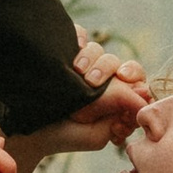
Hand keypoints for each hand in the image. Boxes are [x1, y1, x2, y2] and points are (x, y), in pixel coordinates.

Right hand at [8, 35, 147, 166]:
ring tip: (77, 71)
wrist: (30, 132)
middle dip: (107, 67)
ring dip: (90, 57)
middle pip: (115, 60)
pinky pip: (79, 34)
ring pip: (97, 49)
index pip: (134, 77)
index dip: (133, 73)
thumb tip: (142, 97)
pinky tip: (74, 45)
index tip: (123, 77)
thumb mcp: (99, 135)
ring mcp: (81, 66)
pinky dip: (79, 36)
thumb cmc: (67, 137)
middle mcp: (100, 78)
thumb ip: (122, 119)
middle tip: (92, 81)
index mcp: (115, 96)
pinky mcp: (64, 54)